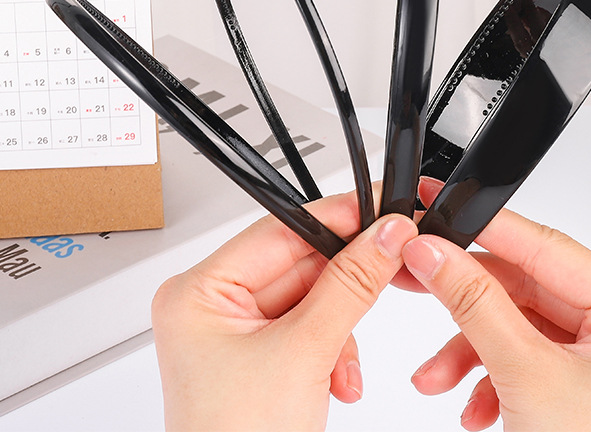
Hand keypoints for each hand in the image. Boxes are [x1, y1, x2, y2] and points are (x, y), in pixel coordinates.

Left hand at [152, 192, 416, 431]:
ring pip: (312, 297)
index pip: (279, 230)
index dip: (335, 218)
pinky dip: (335, 348)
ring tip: (344, 362)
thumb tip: (386, 234)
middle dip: (345, 281)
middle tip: (392, 263)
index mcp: (198, 293)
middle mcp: (214, 307)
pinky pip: (311, 327)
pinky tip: (339, 379)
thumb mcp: (302, 355)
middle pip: (299, 263)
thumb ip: (351, 285)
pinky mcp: (261, 356)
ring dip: (342, 326)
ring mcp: (237, 334)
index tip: (381, 210)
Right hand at [403, 183, 590, 430]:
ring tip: (434, 375)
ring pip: (514, 319)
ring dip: (467, 346)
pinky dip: (485, 370)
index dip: (486, 225)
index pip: (546, 246)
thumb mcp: (524, 376)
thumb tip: (433, 252)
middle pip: (524, 284)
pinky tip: (468, 401)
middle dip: (466, 303)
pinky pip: (519, 348)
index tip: (442, 206)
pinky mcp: (578, 375)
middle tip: (417, 276)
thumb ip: (473, 302)